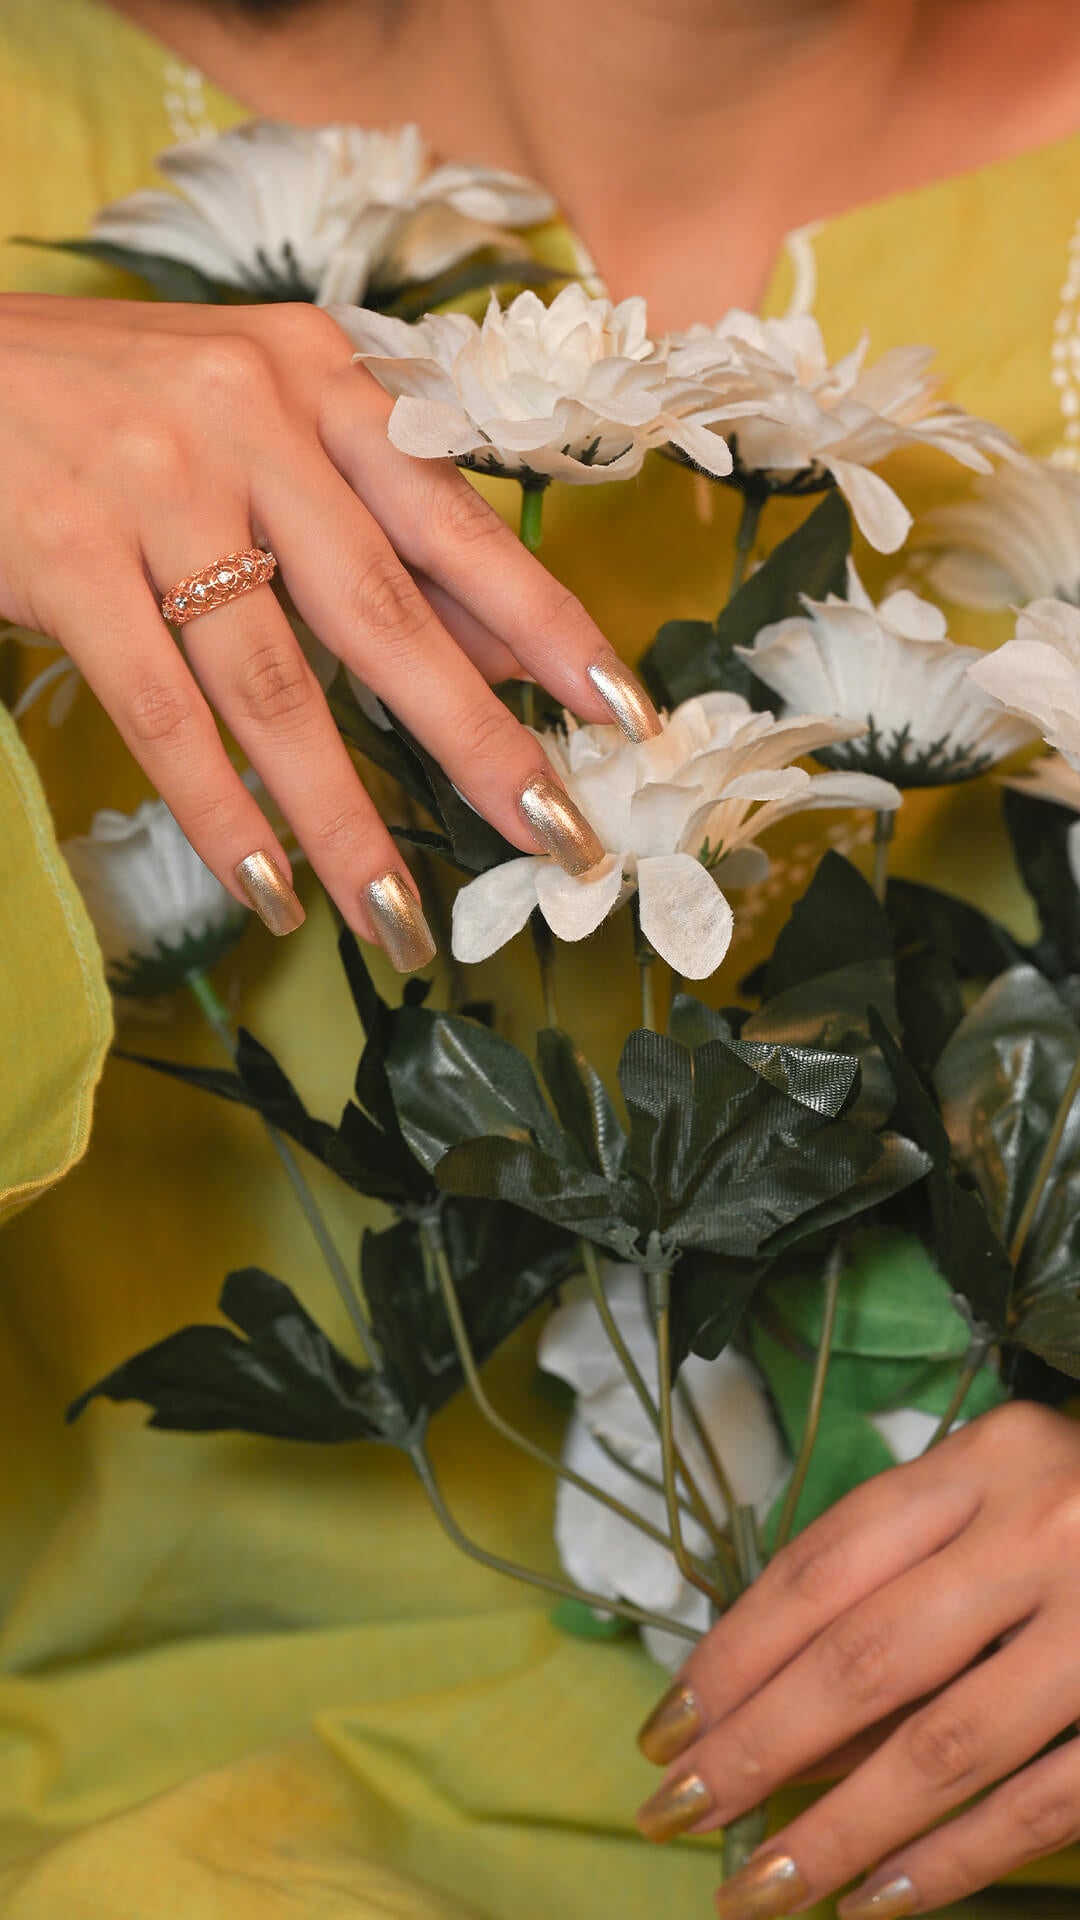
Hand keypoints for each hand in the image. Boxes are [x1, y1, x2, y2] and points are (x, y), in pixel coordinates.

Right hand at [0, 294, 651, 963]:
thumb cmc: (108, 404)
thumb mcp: (255, 428)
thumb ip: (377, 528)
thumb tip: (504, 648)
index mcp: (317, 378)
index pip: (456, 522)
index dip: (547, 625)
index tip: (627, 715)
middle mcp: (251, 415)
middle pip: (386, 615)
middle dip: (479, 745)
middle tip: (558, 842)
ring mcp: (151, 479)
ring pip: (274, 686)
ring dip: (344, 821)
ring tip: (399, 919)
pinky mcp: (62, 549)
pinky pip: (160, 710)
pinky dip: (221, 811)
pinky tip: (269, 890)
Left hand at [635, 1400, 1079, 1917]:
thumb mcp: (997, 1492)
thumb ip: (900, 1561)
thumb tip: (766, 1691)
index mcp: (985, 1459)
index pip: (823, 1564)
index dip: (733, 1653)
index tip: (665, 1728)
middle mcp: (1041, 1527)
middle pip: (865, 1656)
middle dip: (757, 1749)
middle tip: (677, 1815)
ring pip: (945, 1746)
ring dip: (840, 1829)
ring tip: (762, 1889)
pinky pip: (1043, 1804)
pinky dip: (956, 1862)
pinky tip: (881, 1901)